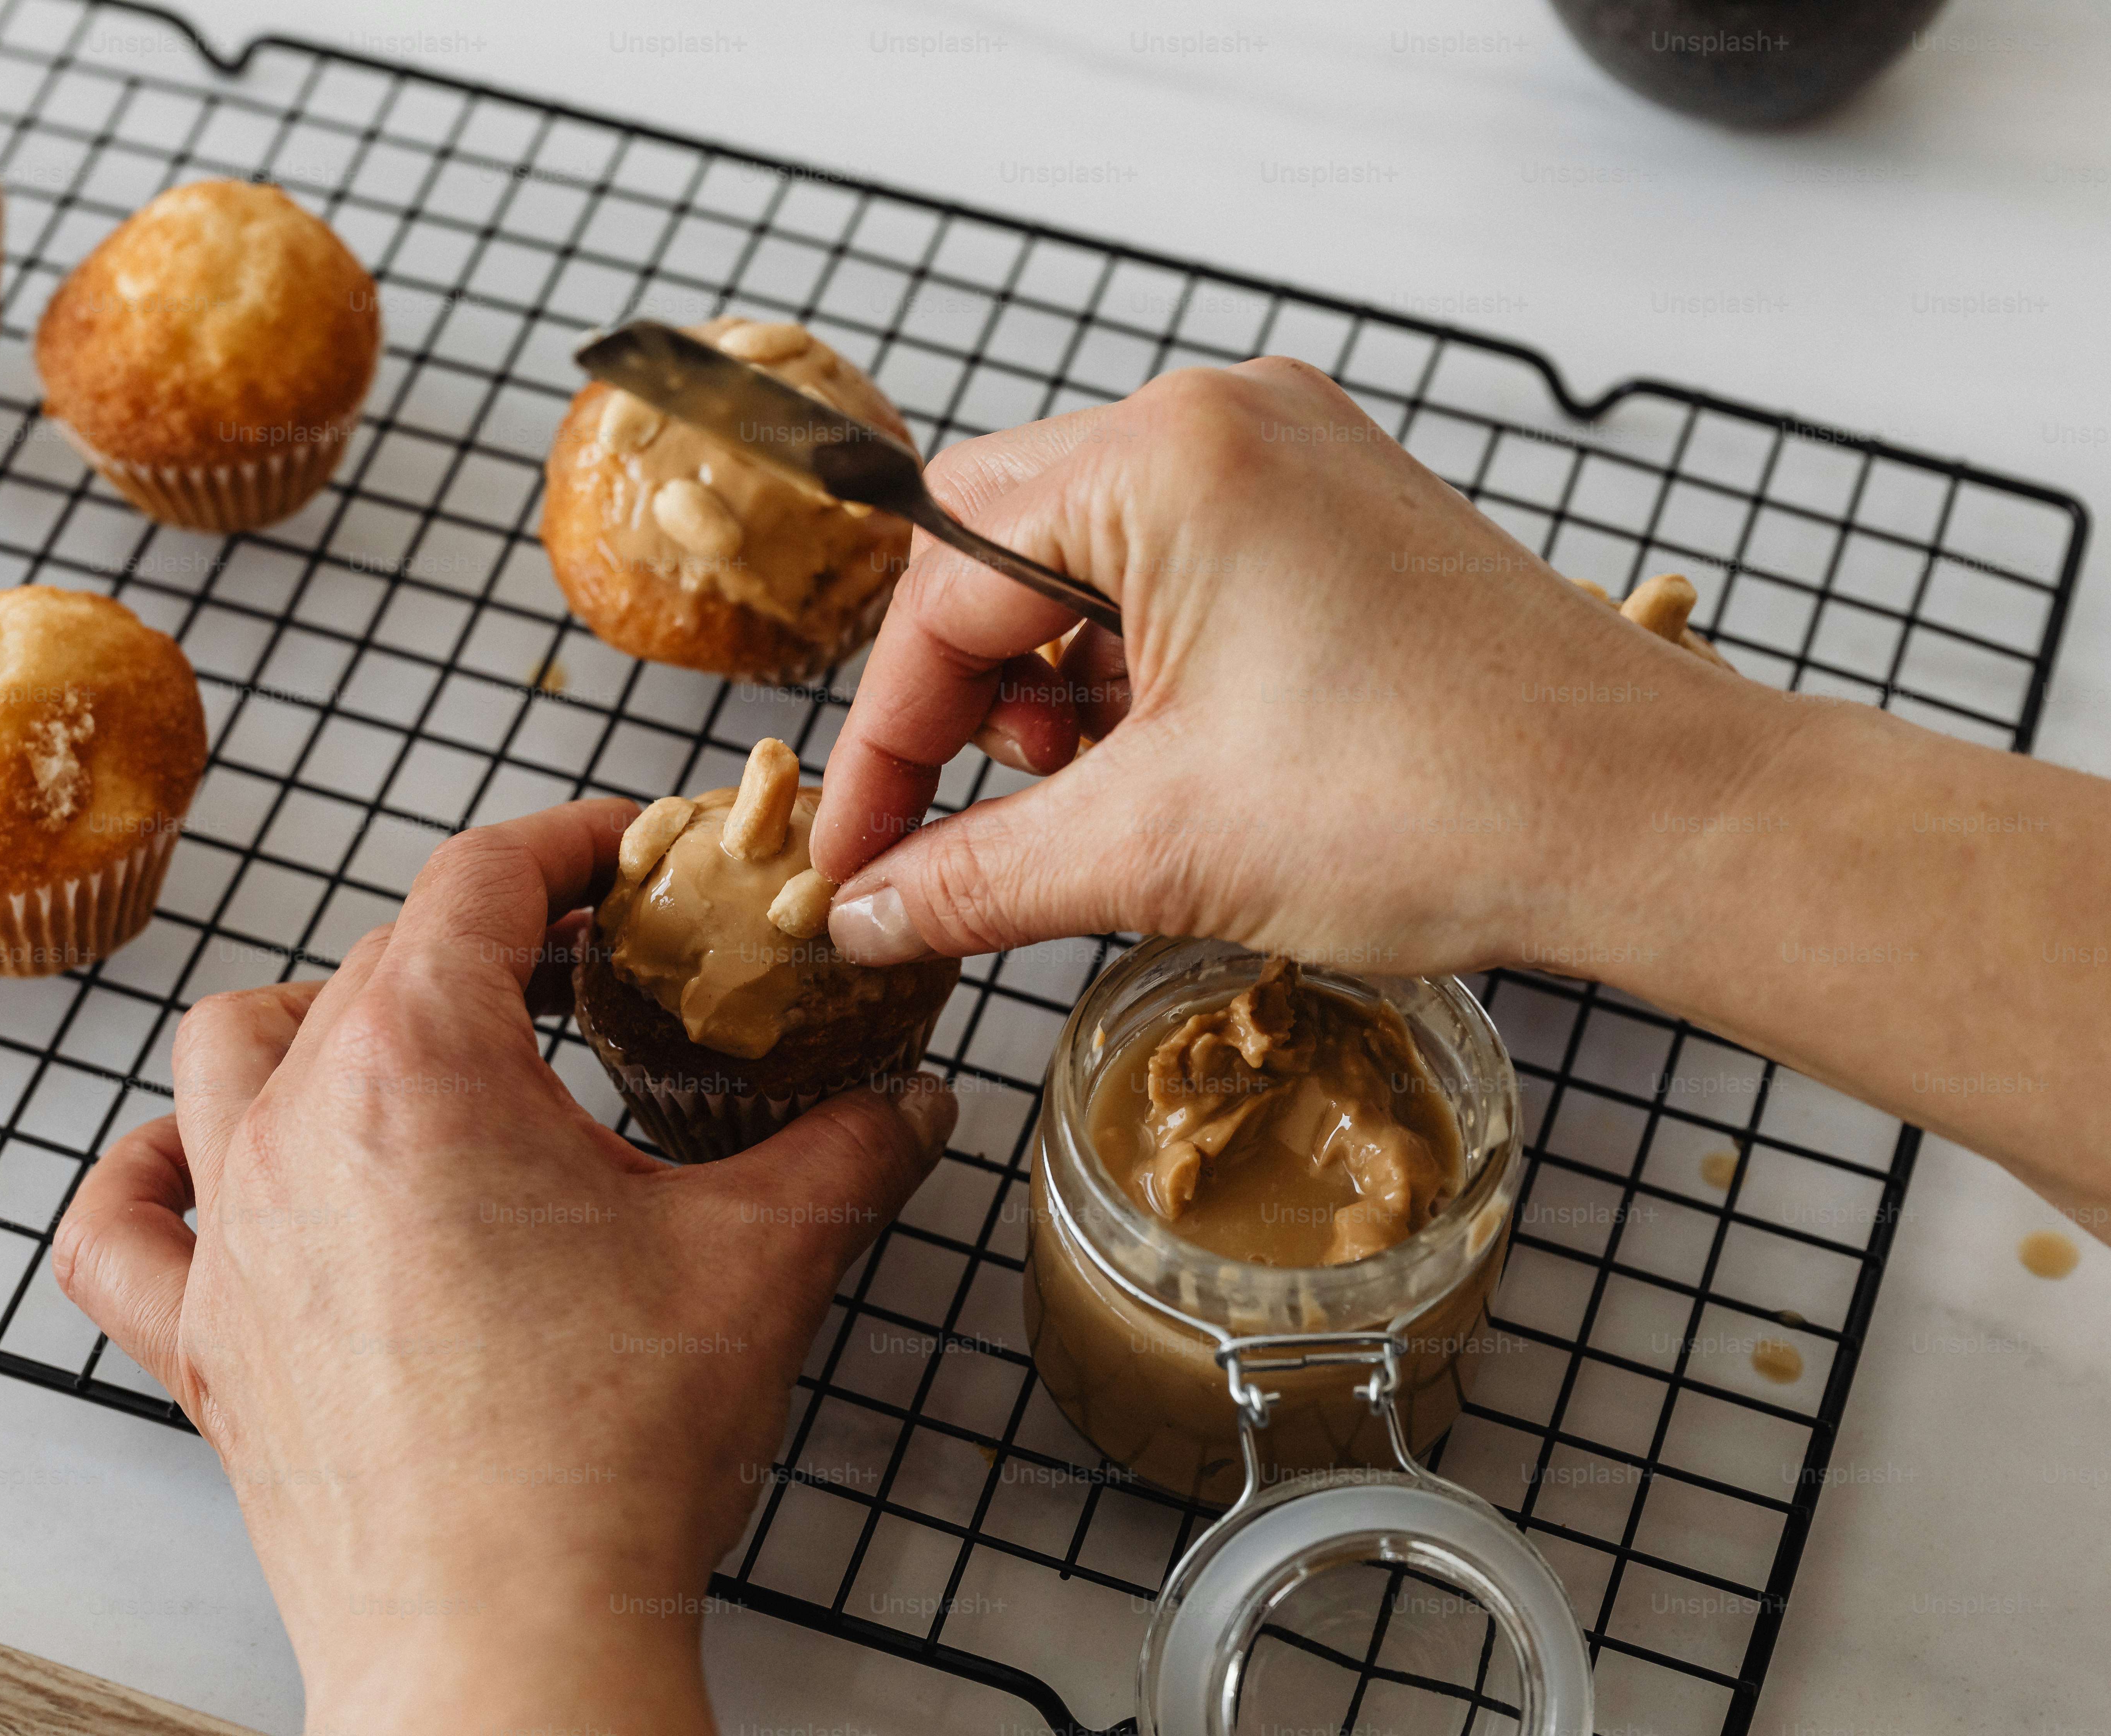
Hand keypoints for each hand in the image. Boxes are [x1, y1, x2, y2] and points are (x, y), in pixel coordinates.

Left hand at [52, 801, 956, 1734]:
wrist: (509, 1641)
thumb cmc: (607, 1457)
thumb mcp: (765, 1260)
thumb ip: (848, 1150)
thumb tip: (907, 1103)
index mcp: (423, 1068)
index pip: (482, 879)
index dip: (566, 841)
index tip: (620, 851)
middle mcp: (299, 1129)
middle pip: (372, 960)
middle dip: (483, 946)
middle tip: (580, 978)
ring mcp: (235, 1237)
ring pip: (227, 1053)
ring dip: (315, 1025)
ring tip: (409, 1054)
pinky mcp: (206, 1344)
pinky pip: (119, 1232)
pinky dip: (152, 1181)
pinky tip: (196, 1169)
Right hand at [810, 358, 1801, 978]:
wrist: (1649, 820)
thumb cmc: (1438, 802)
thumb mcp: (1159, 849)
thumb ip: (979, 877)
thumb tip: (866, 916)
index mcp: (1166, 459)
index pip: (943, 590)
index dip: (885, 743)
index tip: (855, 858)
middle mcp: (1227, 423)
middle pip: (1001, 551)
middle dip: (966, 701)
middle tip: (969, 815)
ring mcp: (1295, 459)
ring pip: (1090, 565)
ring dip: (1056, 693)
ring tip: (1091, 799)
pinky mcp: (1341, 517)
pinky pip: (1181, 575)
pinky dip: (1140, 675)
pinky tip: (1164, 767)